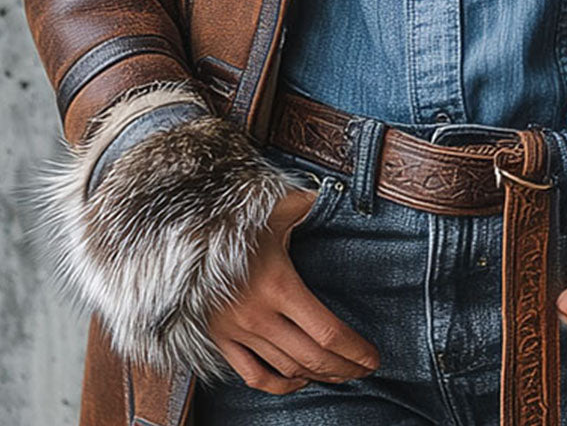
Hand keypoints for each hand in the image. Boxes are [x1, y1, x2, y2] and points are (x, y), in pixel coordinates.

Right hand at [207, 188, 380, 392]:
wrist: (179, 231)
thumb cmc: (234, 215)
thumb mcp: (277, 205)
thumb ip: (309, 202)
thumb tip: (338, 194)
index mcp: (279, 284)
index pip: (328, 333)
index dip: (355, 351)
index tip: (373, 357)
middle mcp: (259, 314)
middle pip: (313, 358)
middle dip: (345, 368)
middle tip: (364, 370)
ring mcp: (237, 330)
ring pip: (286, 369)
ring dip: (317, 377)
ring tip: (340, 374)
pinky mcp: (219, 337)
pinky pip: (253, 375)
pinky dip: (279, 385)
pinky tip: (297, 380)